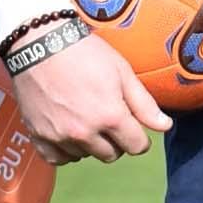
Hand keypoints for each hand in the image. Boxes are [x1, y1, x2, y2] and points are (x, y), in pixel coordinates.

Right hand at [10, 37, 170, 162]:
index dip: (139, 137)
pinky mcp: (38, 135)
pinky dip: (65, 150)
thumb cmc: (84, 53)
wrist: (38, 43)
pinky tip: (67, 132)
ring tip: (84, 117)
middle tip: (106, 118)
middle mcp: (85, 132)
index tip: (132, 126)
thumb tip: (165, 126)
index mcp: (110, 117)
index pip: (136, 147)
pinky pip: (57, 158)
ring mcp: (59, 136)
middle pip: (111, 155)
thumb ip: (144, 104)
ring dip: (89, 143)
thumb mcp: (121, 72)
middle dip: (115, 141)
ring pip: (85, 155)